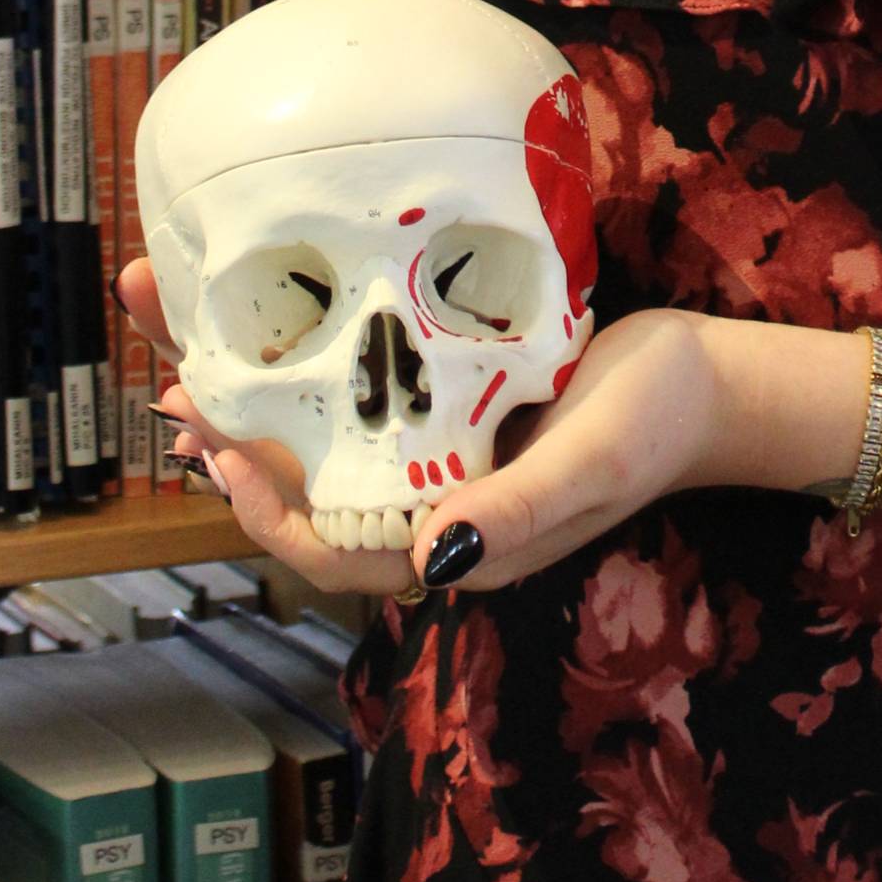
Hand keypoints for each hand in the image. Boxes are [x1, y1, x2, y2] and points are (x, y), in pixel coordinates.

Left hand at [114, 264, 726, 602]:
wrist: (710, 382)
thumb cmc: (655, 424)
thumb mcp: (589, 462)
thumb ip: (517, 512)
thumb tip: (432, 565)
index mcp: (453, 545)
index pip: (331, 550)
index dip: (265, 511)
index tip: (223, 451)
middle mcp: (427, 509)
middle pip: (306, 490)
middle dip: (231, 439)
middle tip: (171, 380)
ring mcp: (434, 458)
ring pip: (320, 440)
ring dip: (254, 395)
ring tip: (188, 341)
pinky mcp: (447, 406)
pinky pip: (358, 397)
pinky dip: (308, 362)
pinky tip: (279, 316)